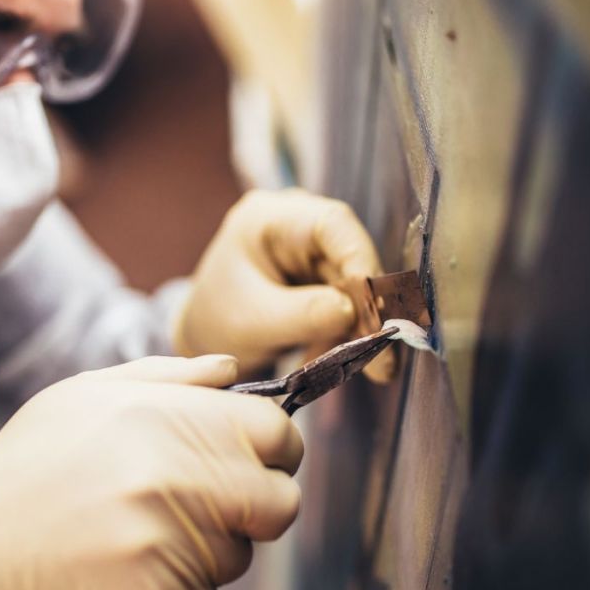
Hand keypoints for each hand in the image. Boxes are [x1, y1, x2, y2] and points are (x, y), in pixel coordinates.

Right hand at [0, 356, 302, 589]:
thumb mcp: (83, 398)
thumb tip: (233, 370)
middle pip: (277, 504)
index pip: (277, 434)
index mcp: (163, 421)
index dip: (273, 448)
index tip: (254, 459)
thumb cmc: (24, 474)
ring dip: (202, 552)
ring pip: (236, 559)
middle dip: (251, 507)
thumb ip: (170, 377)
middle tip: (200, 506)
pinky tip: (115, 577)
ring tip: (130, 538)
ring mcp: (166, 552)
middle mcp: (173, 482)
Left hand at [174, 189, 394, 381]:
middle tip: (383, 359)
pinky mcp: (322, 278)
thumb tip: (353, 311)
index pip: (332, 224)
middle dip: (368, 309)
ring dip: (362, 329)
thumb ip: (301, 314)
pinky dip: (350, 334)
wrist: (205, 337)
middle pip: (350, 258)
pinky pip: (350, 303)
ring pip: (356, 285)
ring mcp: (313, 251)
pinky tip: (340, 362)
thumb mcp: (252, 321)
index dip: (360, 260)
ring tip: (368, 371)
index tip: (375, 305)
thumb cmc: (217, 321)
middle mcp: (299, 225)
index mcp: (271, 218)